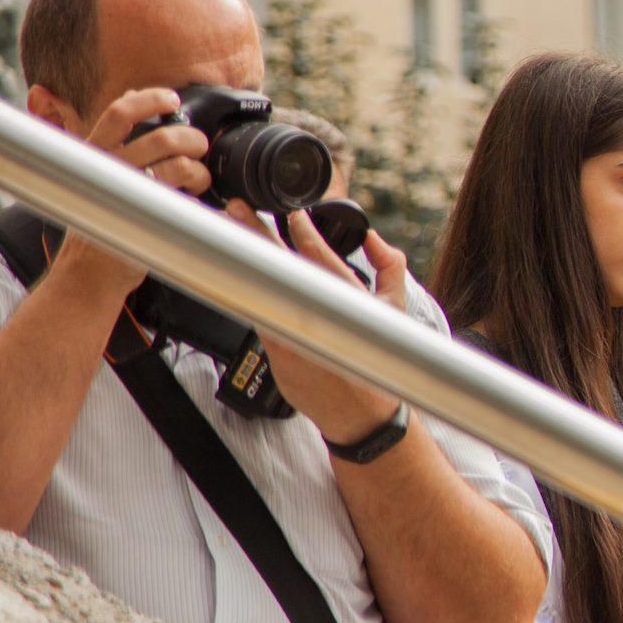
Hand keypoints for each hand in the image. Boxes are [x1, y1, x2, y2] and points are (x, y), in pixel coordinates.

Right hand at [52, 87, 214, 297]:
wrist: (86, 275)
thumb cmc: (97, 221)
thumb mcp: (97, 172)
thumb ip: (113, 139)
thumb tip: (131, 96)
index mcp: (94, 155)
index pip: (118, 114)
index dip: (149, 99)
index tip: (172, 98)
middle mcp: (107, 171)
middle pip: (159, 138)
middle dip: (190, 137)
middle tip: (200, 145)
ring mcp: (126, 196)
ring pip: (176, 166)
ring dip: (198, 167)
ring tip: (200, 177)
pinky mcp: (145, 219)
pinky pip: (183, 197)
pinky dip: (198, 193)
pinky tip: (198, 198)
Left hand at [224, 203, 410, 444]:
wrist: (362, 414)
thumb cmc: (379, 360)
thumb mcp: (396, 310)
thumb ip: (389, 266)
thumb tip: (372, 236)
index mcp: (351, 299)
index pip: (320, 254)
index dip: (301, 228)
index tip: (291, 213)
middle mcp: (321, 315)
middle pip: (282, 264)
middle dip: (257, 231)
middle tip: (238, 208)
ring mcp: (295, 333)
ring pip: (262, 287)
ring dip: (242, 259)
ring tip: (225, 233)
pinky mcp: (277, 350)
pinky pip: (257, 313)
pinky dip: (242, 290)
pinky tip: (227, 273)